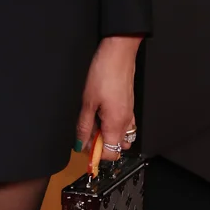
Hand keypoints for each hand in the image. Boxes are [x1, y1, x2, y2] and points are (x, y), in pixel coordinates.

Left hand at [76, 36, 140, 160]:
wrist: (118, 54)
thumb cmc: (104, 74)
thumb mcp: (87, 102)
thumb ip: (84, 126)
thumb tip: (79, 144)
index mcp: (116, 124)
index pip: (110, 153)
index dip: (95, 155)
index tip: (83, 148)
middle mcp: (126, 122)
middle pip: (117, 148)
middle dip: (101, 146)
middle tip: (87, 134)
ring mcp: (129, 114)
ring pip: (122, 137)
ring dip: (108, 137)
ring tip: (94, 124)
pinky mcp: (129, 106)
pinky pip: (124, 125)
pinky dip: (113, 127)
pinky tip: (101, 116)